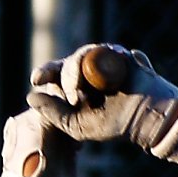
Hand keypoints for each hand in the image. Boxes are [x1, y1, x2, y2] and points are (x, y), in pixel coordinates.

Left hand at [28, 42, 177, 151]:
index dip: (45, 73)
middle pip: (68, 63)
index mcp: (77, 86)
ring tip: (81, 90)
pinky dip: (101, 59)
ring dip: (78, 69)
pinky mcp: (121, 54)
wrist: (147, 119)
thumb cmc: (115, 124)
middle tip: (73, 96)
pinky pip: (105, 50)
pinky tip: (98, 71)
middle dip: (66, 77)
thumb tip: (30, 96)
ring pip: (84, 54)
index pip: (56, 74)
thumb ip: (54, 114)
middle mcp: (89, 71)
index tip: (35, 79)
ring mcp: (105, 61)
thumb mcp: (78, 126)